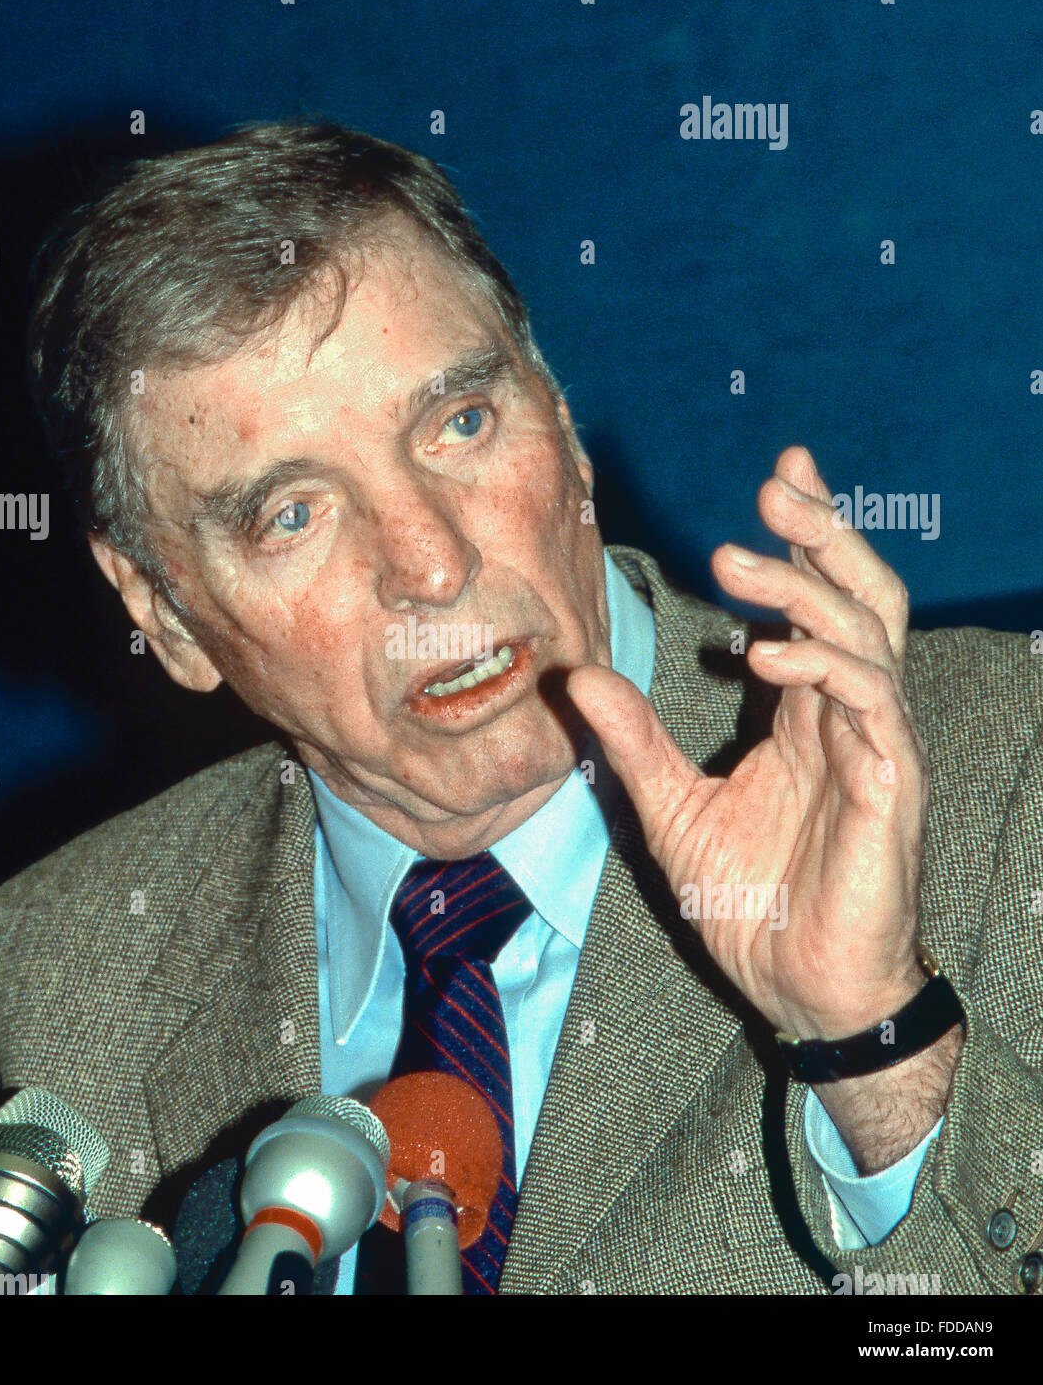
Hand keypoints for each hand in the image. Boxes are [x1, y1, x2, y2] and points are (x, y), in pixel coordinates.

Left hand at [569, 446, 929, 1042]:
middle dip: (824, 533)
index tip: (773, 481)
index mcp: (801, 715)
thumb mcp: (670, 807)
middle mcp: (844, 716)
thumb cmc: (749, 901)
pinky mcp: (889, 787)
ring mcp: (874, 747)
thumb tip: (576, 677)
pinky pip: (872, 706)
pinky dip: (824, 668)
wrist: (795, 986)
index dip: (801, 541)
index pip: (813, 605)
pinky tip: (769, 655)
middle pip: (859, 596)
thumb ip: (632, 740)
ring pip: (869, 635)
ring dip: (806, 588)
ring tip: (737, 560)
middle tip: (779, 481)